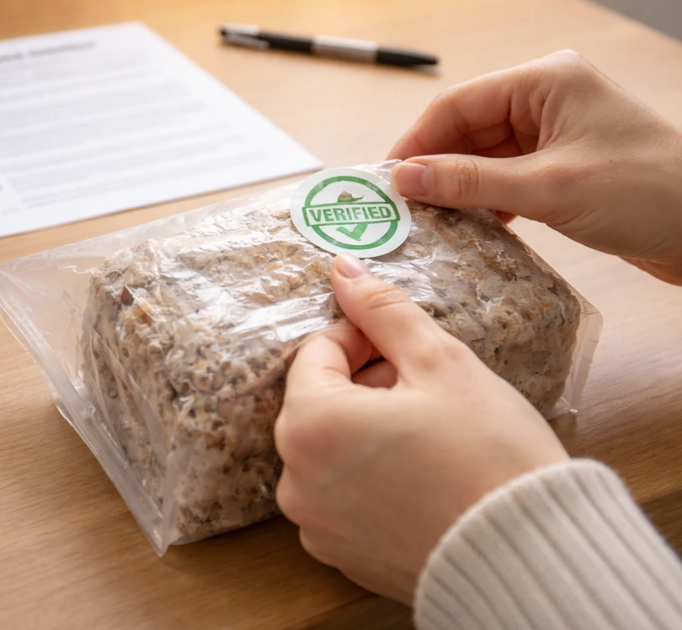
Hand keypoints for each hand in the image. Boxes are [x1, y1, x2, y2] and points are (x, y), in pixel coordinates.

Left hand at [274, 254, 568, 603]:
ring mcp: (314, 522)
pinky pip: (342, 495)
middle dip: (366, 383)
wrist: (530, 555)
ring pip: (330, 448)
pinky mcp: (340, 554)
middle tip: (425, 387)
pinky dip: (370, 476)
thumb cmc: (488, 454)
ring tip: (427, 432)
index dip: (363, 338)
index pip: (319, 351)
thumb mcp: (440, 361)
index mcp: (309, 423)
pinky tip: (421, 474)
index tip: (405, 347)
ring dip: (367, 428)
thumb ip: (383, 310)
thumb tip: (343, 269)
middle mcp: (296, 477)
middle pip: (319, 401)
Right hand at [388, 50, 681, 284]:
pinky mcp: (564, 165)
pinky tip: (468, 225)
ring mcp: (556, 132)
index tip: (386, 181)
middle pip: (466, 129)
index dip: (416, 142)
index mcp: (546, 81)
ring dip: (457, 186)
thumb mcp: (549, 188)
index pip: (458, 105)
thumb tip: (406, 178)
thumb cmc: (650, 193)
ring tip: (428, 220)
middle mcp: (547, 99)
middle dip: (433, 167)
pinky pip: (506, 176)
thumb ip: (471, 181)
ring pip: (483, 155)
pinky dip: (484, 199)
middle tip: (401, 206)